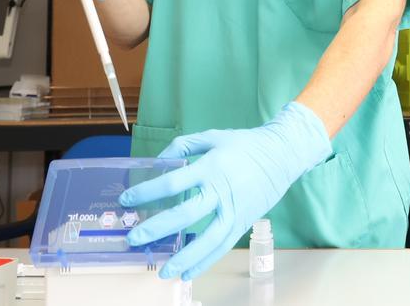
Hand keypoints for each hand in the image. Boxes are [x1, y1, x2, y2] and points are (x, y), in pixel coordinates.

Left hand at [121, 102, 331, 280]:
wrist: (282, 155)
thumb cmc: (245, 145)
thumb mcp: (212, 136)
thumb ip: (183, 146)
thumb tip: (158, 161)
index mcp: (211, 167)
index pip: (172, 183)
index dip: (147, 192)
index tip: (127, 199)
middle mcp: (221, 192)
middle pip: (185, 215)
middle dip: (157, 228)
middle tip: (134, 238)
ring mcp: (233, 211)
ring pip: (207, 240)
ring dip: (183, 257)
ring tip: (163, 271)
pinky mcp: (242, 223)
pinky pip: (222, 247)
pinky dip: (205, 262)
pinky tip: (187, 273)